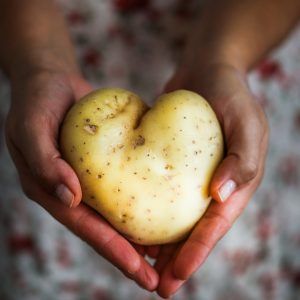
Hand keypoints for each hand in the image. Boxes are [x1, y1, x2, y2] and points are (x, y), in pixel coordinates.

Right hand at [5, 69, 158, 290]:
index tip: (140, 272)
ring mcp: (88, 180)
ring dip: (138, 235)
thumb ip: (45, 163)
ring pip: (116, 214)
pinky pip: (124, 187)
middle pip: (103, 229)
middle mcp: (71, 191)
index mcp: (51, 190)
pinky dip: (141, 203)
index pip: (85, 227)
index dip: (112, 250)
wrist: (51, 80)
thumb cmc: (37, 101)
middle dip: (129, 255)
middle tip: (157, 279)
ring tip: (166, 255)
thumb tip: (68, 198)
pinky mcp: (103, 165)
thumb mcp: (32, 127)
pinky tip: (161, 210)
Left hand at [155, 63, 268, 297]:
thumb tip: (221, 197)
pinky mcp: (169, 162)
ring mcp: (189, 175)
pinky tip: (129, 222)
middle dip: (176, 259)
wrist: (208, 70)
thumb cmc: (232, 94)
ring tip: (138, 262)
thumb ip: (244, 160)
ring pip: (173, 216)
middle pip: (193, 229)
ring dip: (159, 241)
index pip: (215, 225)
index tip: (176, 276)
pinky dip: (146, 209)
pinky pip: (157, 190)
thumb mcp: (247, 122)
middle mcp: (211, 184)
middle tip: (155, 284)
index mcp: (235, 183)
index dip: (197, 252)